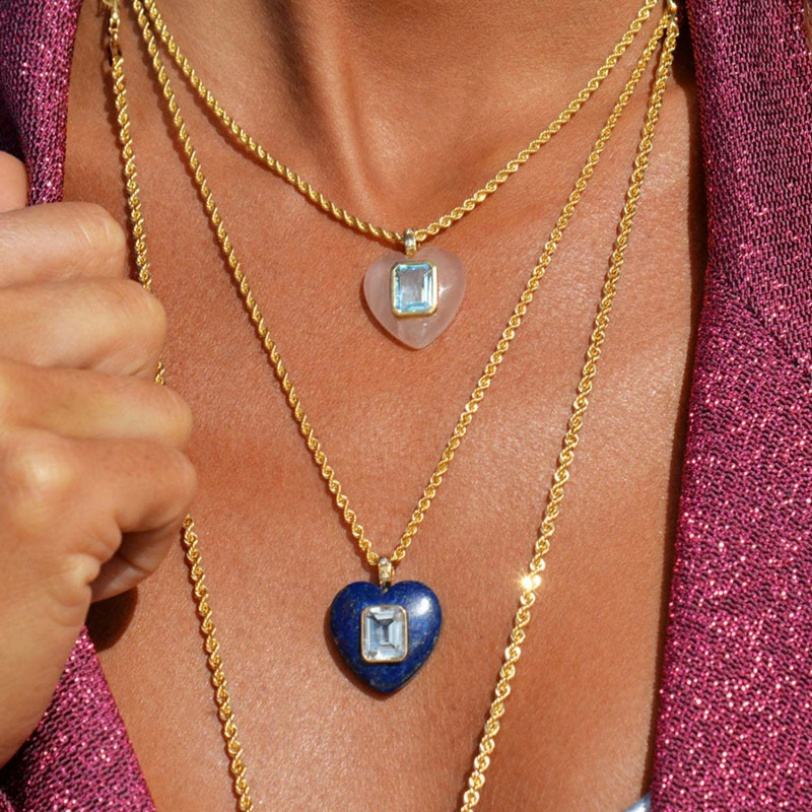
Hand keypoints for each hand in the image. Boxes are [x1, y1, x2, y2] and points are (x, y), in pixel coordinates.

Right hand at [0, 152, 195, 764]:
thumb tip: (14, 181)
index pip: (77, 229)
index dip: (85, 305)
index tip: (49, 368)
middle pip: (137, 313)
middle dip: (116, 394)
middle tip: (55, 454)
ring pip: (163, 400)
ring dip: (130, 468)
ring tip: (63, 517)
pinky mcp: (42, 491)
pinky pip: (175, 476)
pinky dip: (147, 534)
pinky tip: (77, 572)